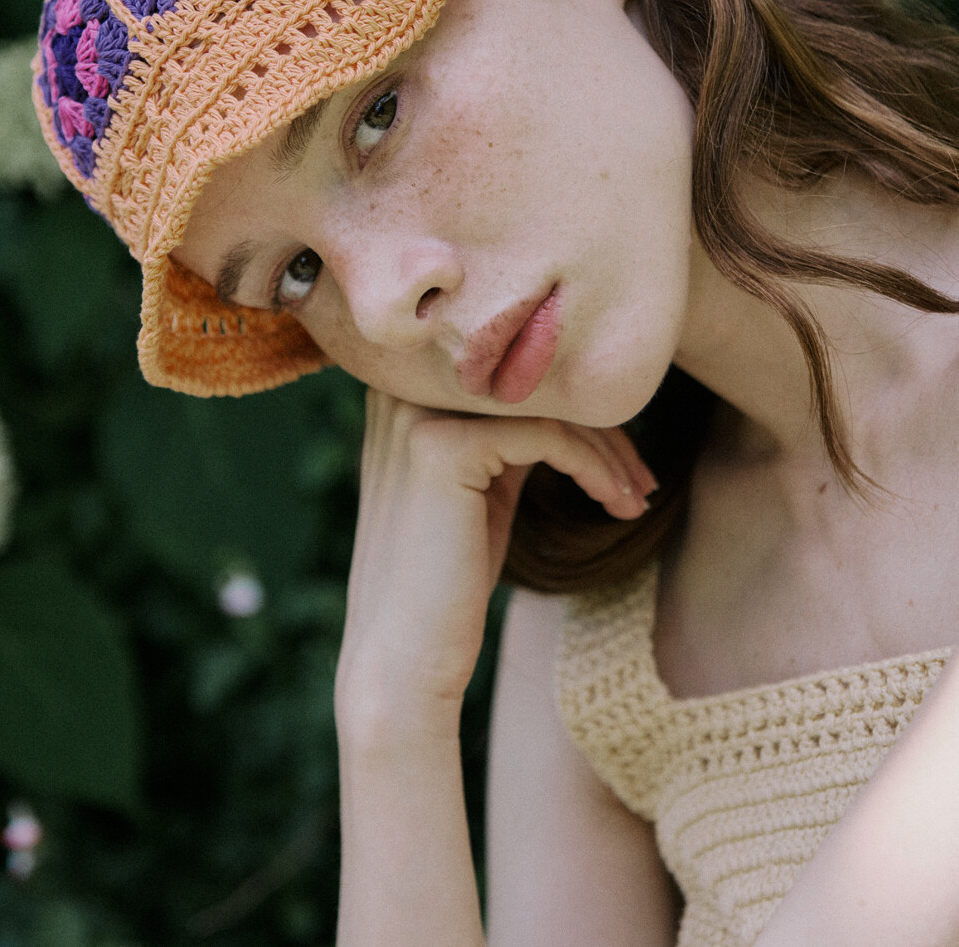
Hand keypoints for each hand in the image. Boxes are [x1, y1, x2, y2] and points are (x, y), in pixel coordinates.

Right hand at [335, 391, 656, 738]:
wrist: (403, 667)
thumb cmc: (450, 586)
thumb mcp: (481, 492)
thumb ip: (506, 440)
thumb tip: (581, 403)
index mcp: (404, 394)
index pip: (515, 376)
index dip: (577, 411)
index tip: (624, 461)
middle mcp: (399, 391)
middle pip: (533, 383)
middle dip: (601, 428)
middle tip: (643, 481)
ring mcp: (416, 416)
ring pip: (547, 406)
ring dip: (609, 451)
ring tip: (638, 498)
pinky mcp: (442, 447)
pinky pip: (548, 437)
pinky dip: (595, 468)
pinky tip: (617, 504)